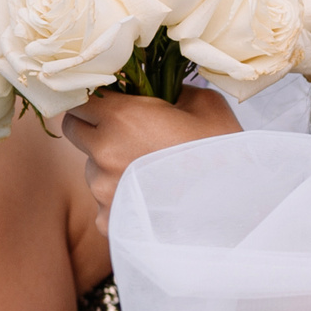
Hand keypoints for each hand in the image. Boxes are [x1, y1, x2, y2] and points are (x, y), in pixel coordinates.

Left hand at [60, 87, 240, 235]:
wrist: (236, 207)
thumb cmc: (223, 151)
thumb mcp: (205, 105)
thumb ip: (172, 90)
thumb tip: (160, 90)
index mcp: (122, 117)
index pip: (79, 98)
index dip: (94, 99)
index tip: (111, 104)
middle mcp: (104, 152)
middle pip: (73, 130)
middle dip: (93, 128)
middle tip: (125, 134)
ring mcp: (103, 190)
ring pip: (90, 169)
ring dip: (108, 166)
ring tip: (148, 173)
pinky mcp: (110, 220)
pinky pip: (104, 203)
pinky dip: (120, 200)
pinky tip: (150, 199)